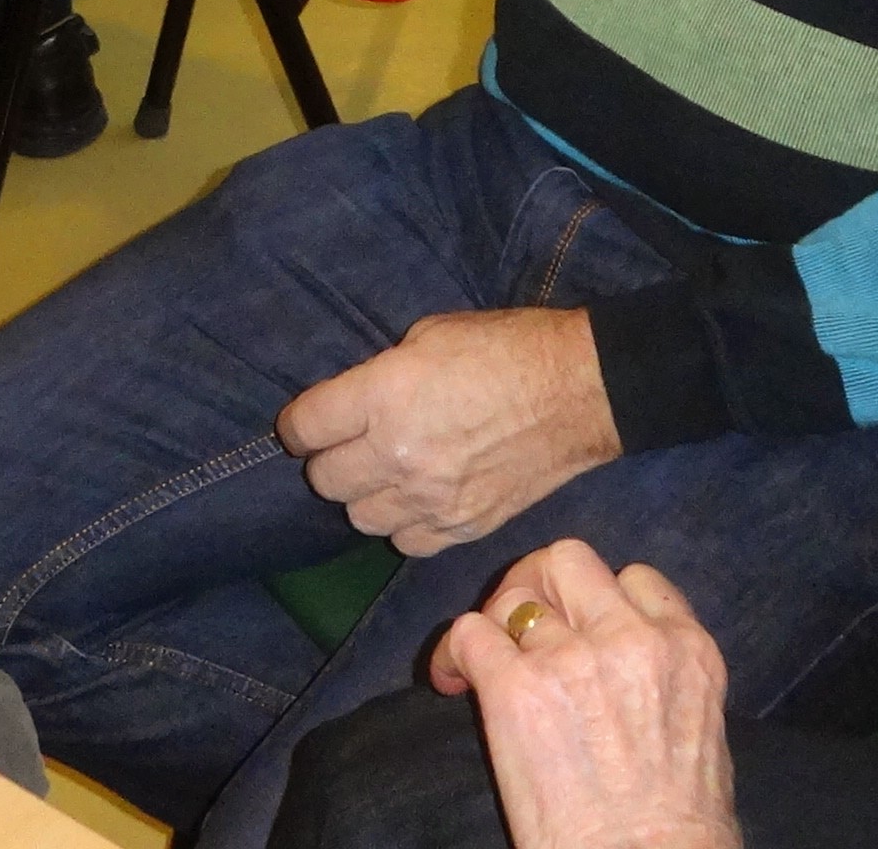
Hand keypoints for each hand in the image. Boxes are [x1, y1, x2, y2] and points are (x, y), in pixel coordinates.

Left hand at [278, 304, 618, 556]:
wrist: (580, 391)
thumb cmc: (506, 348)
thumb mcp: (430, 335)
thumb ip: (382, 374)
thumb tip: (355, 402)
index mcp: (384, 398)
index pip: (305, 428)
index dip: (297, 426)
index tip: (304, 426)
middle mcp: (398, 455)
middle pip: (325, 480)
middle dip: (329, 460)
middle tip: (348, 445)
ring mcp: (431, 498)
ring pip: (360, 518)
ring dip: (365, 495)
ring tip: (385, 473)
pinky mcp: (462, 526)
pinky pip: (406, 542)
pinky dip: (403, 523)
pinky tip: (417, 499)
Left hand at [425, 543, 741, 848]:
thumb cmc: (680, 831)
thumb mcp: (704, 735)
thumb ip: (667, 685)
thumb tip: (631, 683)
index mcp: (687, 650)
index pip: (636, 579)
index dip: (598, 597)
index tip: (578, 624)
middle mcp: (631, 638)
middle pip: (569, 560)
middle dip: (538, 584)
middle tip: (520, 623)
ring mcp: (571, 658)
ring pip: (515, 597)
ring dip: (497, 626)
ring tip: (484, 664)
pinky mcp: (516, 688)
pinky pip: (470, 633)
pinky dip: (454, 653)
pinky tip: (454, 682)